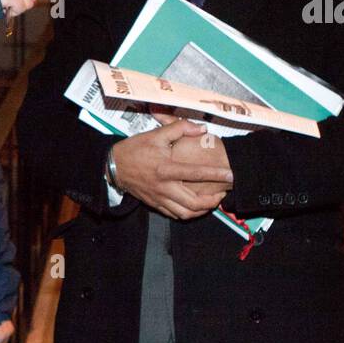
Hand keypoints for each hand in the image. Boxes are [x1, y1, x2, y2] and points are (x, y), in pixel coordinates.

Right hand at [109, 120, 232, 219]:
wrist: (112, 166)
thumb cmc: (135, 149)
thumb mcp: (156, 134)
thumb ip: (180, 128)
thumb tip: (202, 129)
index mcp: (165, 169)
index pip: (196, 173)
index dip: (216, 175)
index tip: (230, 175)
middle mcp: (163, 187)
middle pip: (194, 203)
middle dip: (212, 201)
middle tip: (221, 192)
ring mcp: (159, 198)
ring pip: (185, 213)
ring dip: (202, 210)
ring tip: (211, 201)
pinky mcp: (154, 204)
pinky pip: (175, 215)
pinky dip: (188, 213)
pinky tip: (194, 206)